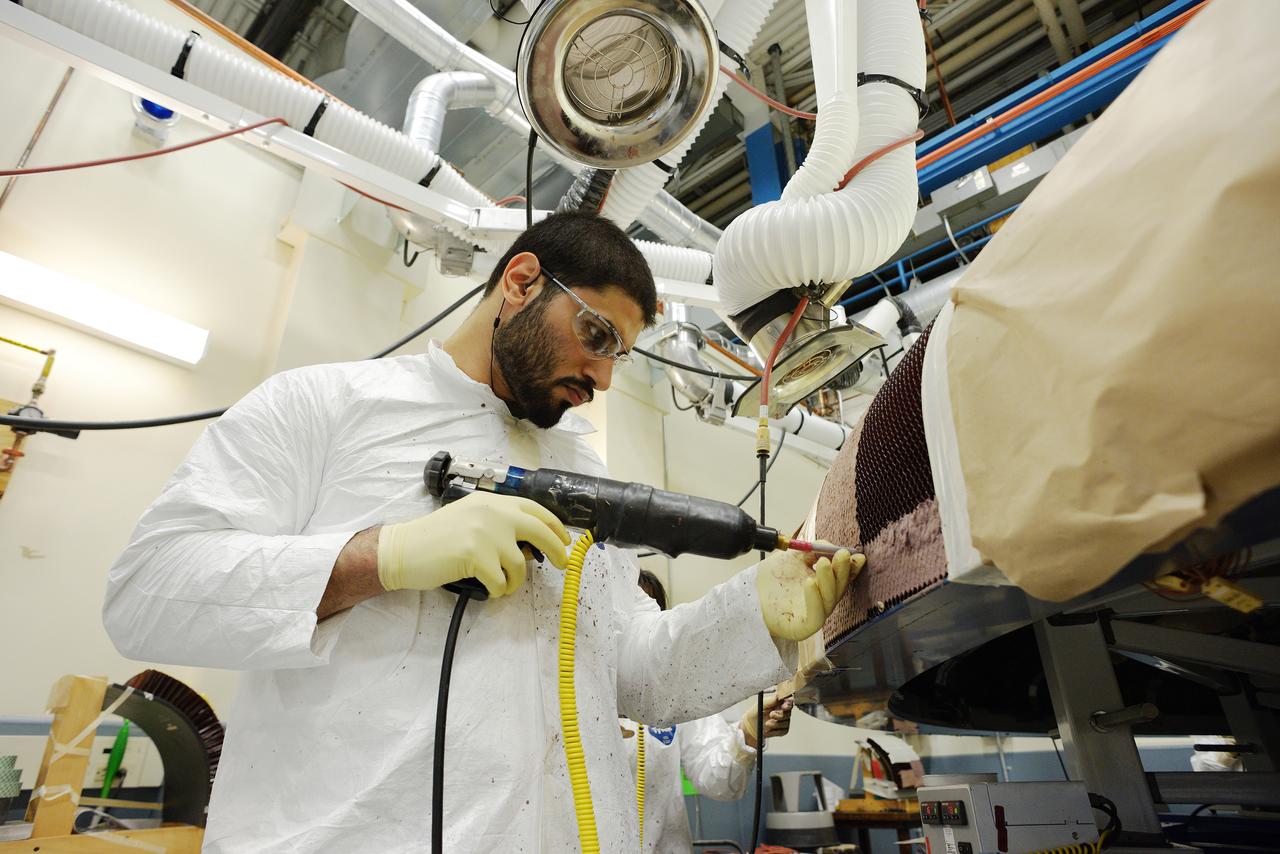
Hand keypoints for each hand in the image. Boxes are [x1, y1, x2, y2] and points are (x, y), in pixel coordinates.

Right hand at [377, 492, 569, 596]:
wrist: (404, 549)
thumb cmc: (435, 538)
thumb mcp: (471, 517)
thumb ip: (499, 522)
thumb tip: (530, 545)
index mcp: (493, 502)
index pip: (536, 509)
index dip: (555, 526)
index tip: (565, 539)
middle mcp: (493, 513)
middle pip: (540, 531)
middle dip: (557, 550)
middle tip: (561, 563)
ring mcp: (485, 533)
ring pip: (521, 565)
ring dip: (516, 582)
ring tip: (503, 585)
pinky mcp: (476, 555)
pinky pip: (502, 582)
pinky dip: (499, 591)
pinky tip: (488, 589)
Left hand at [740, 692, 793, 747]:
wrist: (751, 726)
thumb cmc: (756, 713)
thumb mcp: (760, 704)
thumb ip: (770, 700)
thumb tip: (778, 696)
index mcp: (779, 703)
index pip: (789, 701)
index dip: (788, 703)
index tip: (784, 706)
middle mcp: (783, 711)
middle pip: (788, 713)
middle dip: (779, 714)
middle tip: (771, 714)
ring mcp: (784, 721)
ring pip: (785, 723)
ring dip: (775, 724)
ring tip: (766, 723)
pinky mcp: (783, 730)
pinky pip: (782, 731)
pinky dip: (774, 731)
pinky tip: (767, 730)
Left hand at [755, 548, 862, 640]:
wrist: (750, 593)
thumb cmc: (772, 578)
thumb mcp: (794, 557)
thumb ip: (812, 550)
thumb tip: (831, 547)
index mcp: (823, 586)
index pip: (842, 578)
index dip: (851, 568)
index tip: (855, 554)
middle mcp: (822, 602)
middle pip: (839, 589)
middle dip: (842, 570)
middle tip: (841, 555)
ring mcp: (814, 616)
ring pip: (829, 600)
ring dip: (828, 580)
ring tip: (822, 563)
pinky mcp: (803, 629)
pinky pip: (815, 616)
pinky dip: (815, 599)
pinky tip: (810, 583)